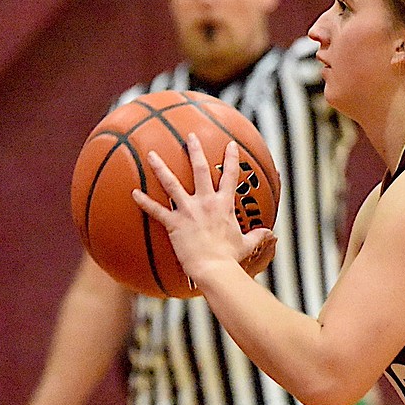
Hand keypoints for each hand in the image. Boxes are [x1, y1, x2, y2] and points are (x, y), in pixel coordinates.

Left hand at [133, 134, 275, 282]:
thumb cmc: (230, 258)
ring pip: (172, 184)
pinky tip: (133, 193)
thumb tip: (271, 234)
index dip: (231, 159)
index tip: (231, 144)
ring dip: (161, 168)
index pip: (230, 176)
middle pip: (200, 170)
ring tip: (152, 154)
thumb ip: (258, 236)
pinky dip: (144, 202)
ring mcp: (188, 211)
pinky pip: (156, 210)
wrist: (214, 268)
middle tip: (190, 137)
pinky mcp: (174, 224)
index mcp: (224, 205)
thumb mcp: (247, 245)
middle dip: (195, 151)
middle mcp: (206, 202)